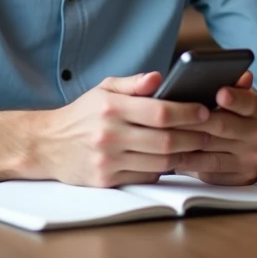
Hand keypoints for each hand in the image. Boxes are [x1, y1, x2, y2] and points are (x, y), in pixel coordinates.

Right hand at [35, 73, 211, 187]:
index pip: (160, 112)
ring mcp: (108, 160)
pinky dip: (162, 170)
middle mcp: (109, 134)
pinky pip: (146, 177)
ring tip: (197, 146)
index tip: (204, 110)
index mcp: (111, 107)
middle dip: (193, 136)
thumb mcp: (102, 90)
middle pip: (166, 140)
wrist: (47, 145)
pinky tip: (171, 160)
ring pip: (160, 162)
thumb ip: (132, 84)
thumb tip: (159, 77)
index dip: (188, 112)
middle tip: (209, 132)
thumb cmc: (81, 115)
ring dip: (184, 156)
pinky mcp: (107, 180)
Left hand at [173, 72, 256, 185]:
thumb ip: (239, 86)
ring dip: (184, 144)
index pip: (248, 103)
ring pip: (212, 152)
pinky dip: (187, 163)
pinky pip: (207, 171)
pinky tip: (170, 155)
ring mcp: (248, 160)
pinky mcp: (236, 179)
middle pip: (222, 127)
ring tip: (162, 134)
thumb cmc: (245, 117)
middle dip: (193, 120)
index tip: (219, 92)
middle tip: (167, 113)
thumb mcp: (246, 97)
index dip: (234, 99)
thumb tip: (240, 74)